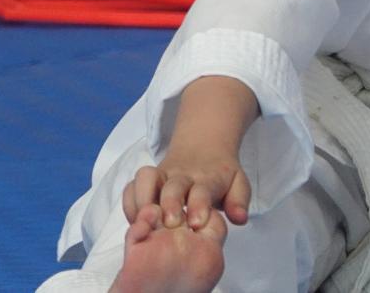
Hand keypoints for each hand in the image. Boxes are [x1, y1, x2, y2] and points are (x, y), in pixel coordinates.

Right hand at [121, 143, 251, 231]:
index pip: (203, 190)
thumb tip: (240, 219)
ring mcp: (162, 175)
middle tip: (170, 224)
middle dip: (170, 204)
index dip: (199, 205)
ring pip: (146, 179)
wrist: (204, 146)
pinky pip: (131, 185)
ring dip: (143, 200)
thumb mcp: (239, 183)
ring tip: (144, 222)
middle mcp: (183, 176)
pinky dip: (129, 201)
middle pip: (174, 187)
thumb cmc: (221, 174)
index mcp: (208, 179)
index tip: (197, 223)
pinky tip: (134, 219)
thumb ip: (239, 200)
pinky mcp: (146, 179)